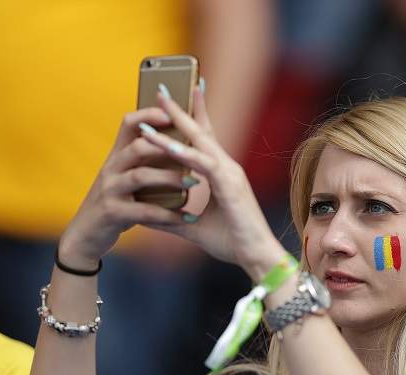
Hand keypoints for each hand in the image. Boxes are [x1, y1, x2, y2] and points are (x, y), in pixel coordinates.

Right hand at [59, 108, 190, 268]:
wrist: (85, 235)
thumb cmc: (116, 203)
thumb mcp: (126, 178)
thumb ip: (145, 162)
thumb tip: (179, 145)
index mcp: (117, 156)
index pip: (129, 123)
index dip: (150, 114)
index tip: (175, 112)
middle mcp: (111, 168)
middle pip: (138, 147)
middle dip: (169, 147)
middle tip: (198, 152)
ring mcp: (109, 189)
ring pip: (141, 176)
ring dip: (171, 178)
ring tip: (195, 183)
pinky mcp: (112, 212)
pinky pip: (144, 211)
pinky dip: (168, 215)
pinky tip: (188, 218)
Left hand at [140, 86, 286, 280]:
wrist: (256, 256)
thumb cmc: (232, 242)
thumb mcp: (193, 229)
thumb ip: (172, 221)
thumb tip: (149, 217)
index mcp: (221, 174)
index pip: (204, 139)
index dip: (191, 117)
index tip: (176, 98)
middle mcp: (227, 167)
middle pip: (202, 130)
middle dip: (182, 108)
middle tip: (163, 87)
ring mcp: (230, 173)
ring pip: (200, 141)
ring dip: (178, 122)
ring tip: (159, 102)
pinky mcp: (229, 185)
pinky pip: (202, 163)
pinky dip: (183, 152)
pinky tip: (165, 143)